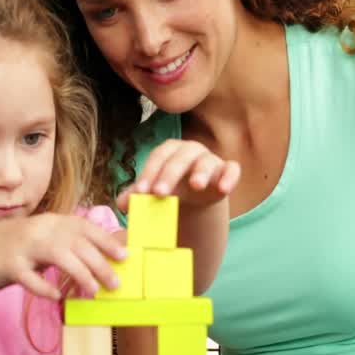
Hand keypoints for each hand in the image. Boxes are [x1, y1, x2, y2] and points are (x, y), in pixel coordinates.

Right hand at [0, 213, 125, 299]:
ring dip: (80, 274)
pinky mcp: (9, 265)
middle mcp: (39, 229)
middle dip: (100, 264)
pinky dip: (45, 287)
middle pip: (76, 243)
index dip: (106, 241)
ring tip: (93, 291)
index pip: (84, 227)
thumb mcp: (44, 239)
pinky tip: (57, 296)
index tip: (124, 256)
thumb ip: (67, 245)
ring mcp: (23, 246)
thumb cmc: (16, 248)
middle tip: (115, 284)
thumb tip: (102, 258)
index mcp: (51, 222)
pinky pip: (30, 278)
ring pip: (59, 256)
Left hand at [115, 139, 240, 209]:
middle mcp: (190, 150)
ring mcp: (210, 159)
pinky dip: (229, 177)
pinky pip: (232, 169)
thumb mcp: (153, 191)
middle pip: (179, 158)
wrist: (196, 197)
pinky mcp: (228, 170)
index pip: (158, 157)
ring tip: (196, 185)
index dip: (149, 173)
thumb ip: (137, 195)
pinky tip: (223, 189)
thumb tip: (122, 204)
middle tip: (160, 193)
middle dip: (169, 175)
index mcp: (170, 151)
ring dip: (201, 172)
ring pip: (206, 161)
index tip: (141, 192)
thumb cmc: (171, 188)